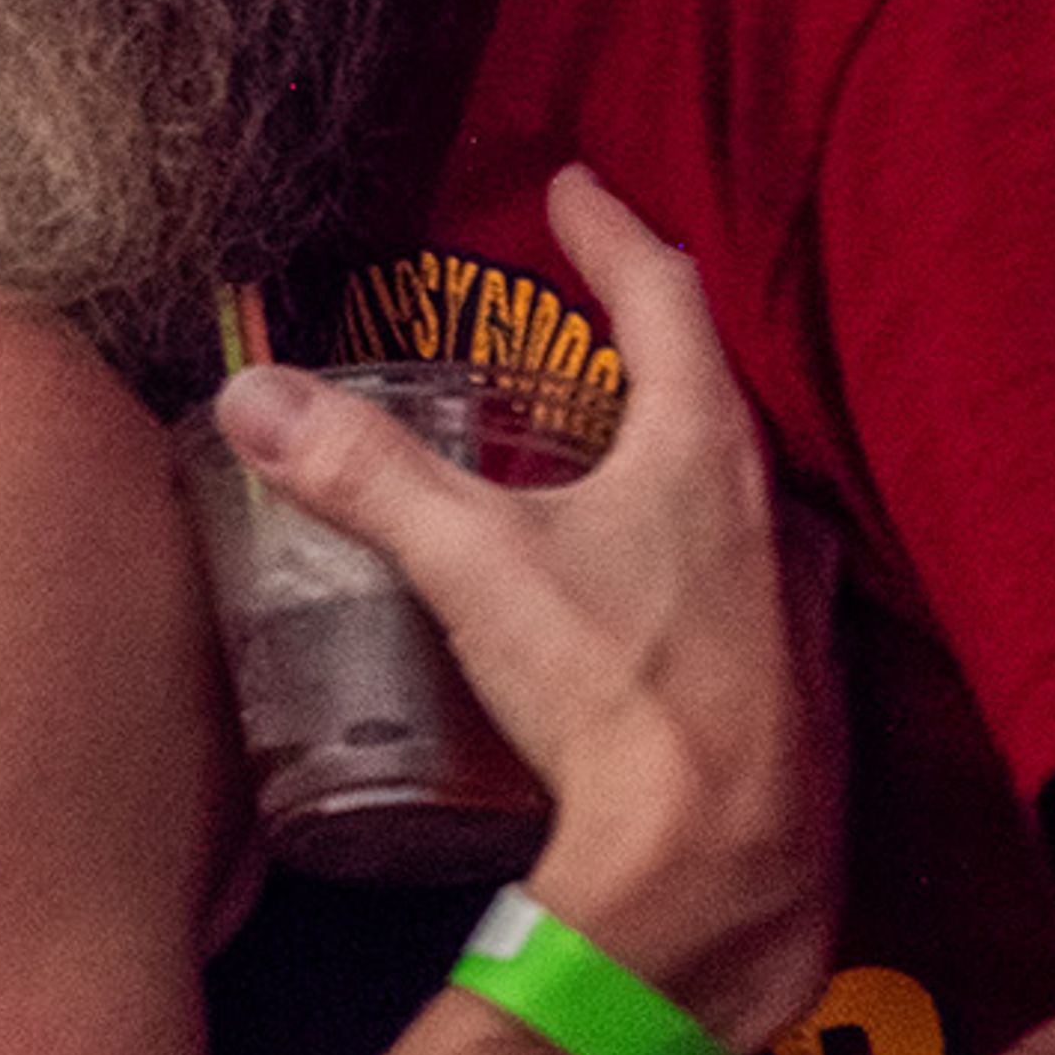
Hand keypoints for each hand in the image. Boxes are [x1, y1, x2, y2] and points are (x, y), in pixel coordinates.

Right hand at [211, 165, 839, 1053]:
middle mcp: (772, 506)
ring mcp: (795, 596)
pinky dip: (695, 557)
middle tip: (580, 329)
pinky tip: (646, 598)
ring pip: (738, 490)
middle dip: (644, 347)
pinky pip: (748, 580)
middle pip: (711, 387)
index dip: (609, 231)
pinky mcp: (795, 679)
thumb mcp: (474, 565)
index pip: (662, 293)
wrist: (726, 865)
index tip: (574, 189)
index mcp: (706, 445)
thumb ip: (365, 475)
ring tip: (604, 463)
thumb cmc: (621, 694)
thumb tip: (259, 400)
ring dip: (676, 459)